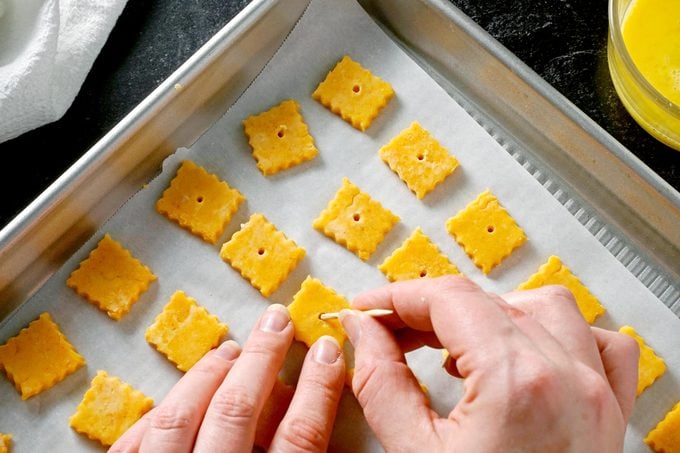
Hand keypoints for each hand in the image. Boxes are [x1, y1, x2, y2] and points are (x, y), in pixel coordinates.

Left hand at [110, 304, 345, 452]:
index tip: (328, 350)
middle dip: (261, 358)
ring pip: (181, 418)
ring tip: (232, 349)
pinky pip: (136, 443)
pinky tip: (178, 395)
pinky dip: (156, 414)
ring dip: (209, 375)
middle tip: (276, 320)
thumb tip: (315, 408)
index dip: (319, 387)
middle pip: (238, 411)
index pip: (301, 435)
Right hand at [341, 275, 638, 452]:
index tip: (369, 308)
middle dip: (431, 309)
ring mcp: (597, 395)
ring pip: (547, 308)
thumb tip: (365, 332)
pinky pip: (600, 345)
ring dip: (493, 313)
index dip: (397, 297)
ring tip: (456, 346)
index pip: (448, 299)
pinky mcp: (608, 414)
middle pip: (488, 300)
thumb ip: (381, 381)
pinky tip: (525, 353)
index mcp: (517, 383)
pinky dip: (558, 334)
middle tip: (393, 332)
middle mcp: (568, 379)